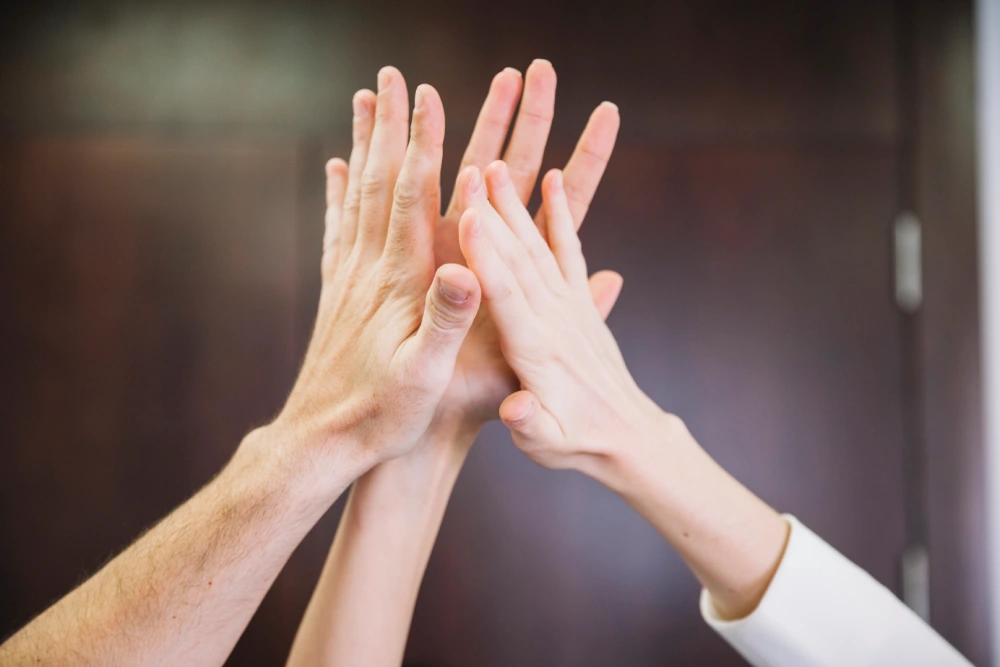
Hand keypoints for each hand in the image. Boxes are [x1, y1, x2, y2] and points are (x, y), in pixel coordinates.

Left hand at [271, 67, 480, 470]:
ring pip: (356, 195)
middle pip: (378, 181)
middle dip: (389, 125)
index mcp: (398, 283)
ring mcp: (348, 279)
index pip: (410, 198)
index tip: (430, 94)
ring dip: (364, 144)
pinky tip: (336, 170)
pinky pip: (338, 229)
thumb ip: (447, 321)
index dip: (421, 144)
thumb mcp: (426, 378)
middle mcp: (368, 269)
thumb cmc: (382, 417)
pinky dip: (339, 192)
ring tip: (365, 101)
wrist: (319, 443)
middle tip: (393, 77)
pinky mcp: (337, 294)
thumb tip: (467, 267)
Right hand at [457, 159, 669, 472]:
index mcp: (537, 354)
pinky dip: (561, 213)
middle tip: (473, 170)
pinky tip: (553, 176)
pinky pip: (570, 250)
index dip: (488, 259)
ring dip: (518, 205)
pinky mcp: (581, 301)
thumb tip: (515, 410)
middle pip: (522, 260)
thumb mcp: (546, 445)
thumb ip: (530, 424)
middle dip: (497, 215)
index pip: (509, 299)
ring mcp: (571, 307)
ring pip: (541, 247)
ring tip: (496, 164)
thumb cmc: (575, 443)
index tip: (470, 219)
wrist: (627, 436)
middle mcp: (556, 321)